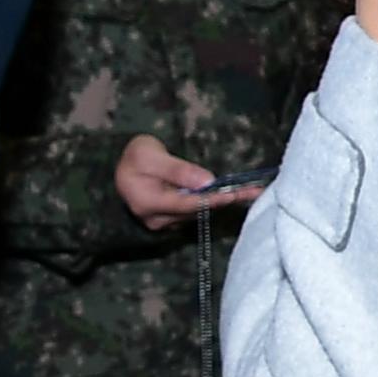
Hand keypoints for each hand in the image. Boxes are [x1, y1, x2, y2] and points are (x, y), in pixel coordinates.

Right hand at [117, 134, 249, 229]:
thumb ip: (177, 170)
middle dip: (226, 200)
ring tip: (254, 192)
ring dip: (225, 201)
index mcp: (148, 203)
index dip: (211, 199)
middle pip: (197, 209)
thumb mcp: (148, 155)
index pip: (187, 203)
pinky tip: (237, 195)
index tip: (234, 195)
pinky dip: (215, 201)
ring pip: (199, 211)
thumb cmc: (133, 157)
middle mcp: (158, 218)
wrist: (121, 168)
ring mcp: (165, 221)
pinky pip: (197, 209)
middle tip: (256, 192)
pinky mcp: (173, 217)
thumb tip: (207, 182)